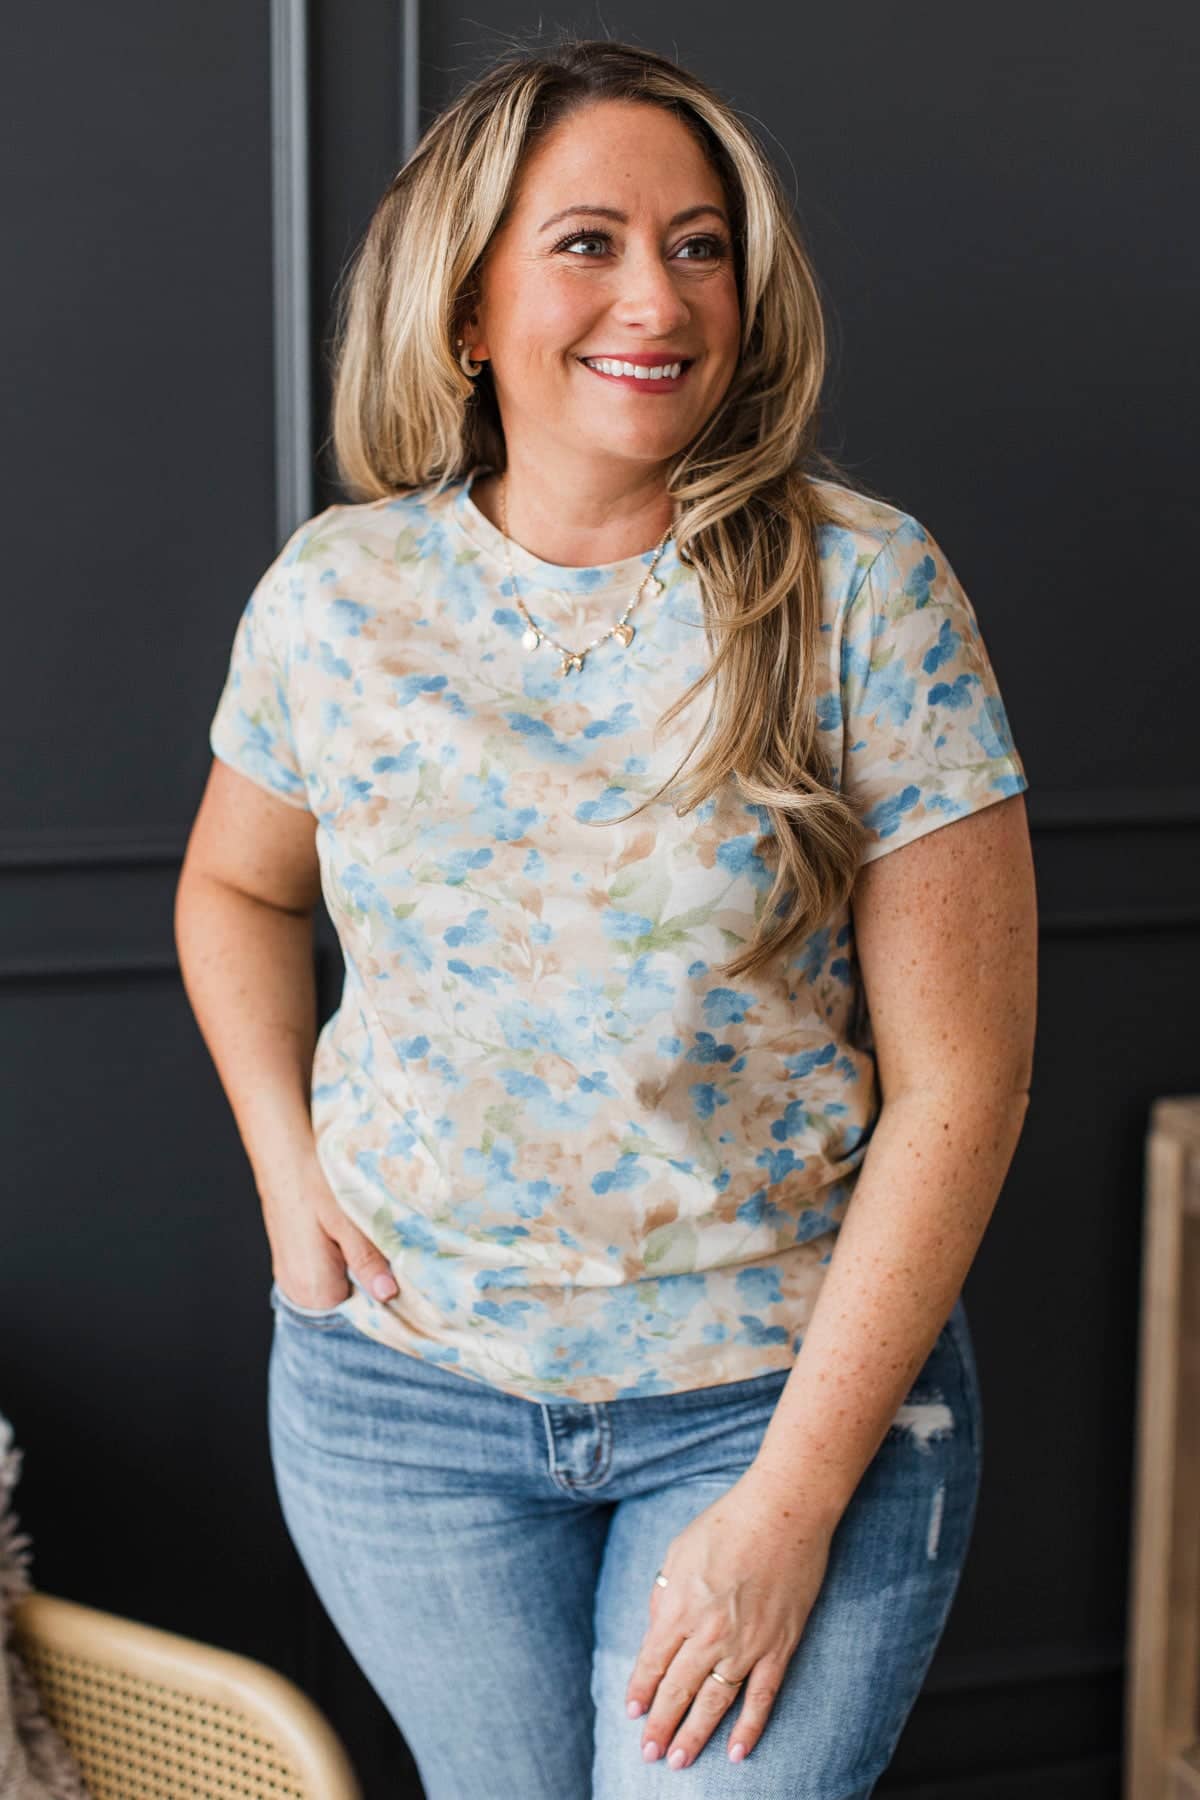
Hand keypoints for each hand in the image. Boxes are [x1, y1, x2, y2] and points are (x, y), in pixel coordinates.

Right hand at [262, 1155, 398, 1308]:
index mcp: (314, 1290)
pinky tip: (351, 1236)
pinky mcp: (293, 1267)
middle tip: (393, 1249)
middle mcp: (299, 1294)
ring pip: (341, 1286)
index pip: (363, 1311)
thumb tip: (388, 1294)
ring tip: (369, 1238)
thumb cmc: (312, 1182)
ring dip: (360, 1268)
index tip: (409, 1272)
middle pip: (351, 1300)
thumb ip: (366, 1259)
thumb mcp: (345, 1219)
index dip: (387, 1292)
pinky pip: (327, 1276)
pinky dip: (343, 1261)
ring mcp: (292, 1282)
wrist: (282, 1156)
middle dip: (374, 1278)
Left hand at [624, 1471, 837, 1769]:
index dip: (640, 1691)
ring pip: (715, 1702)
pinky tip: (738, 1752)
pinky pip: (762, 1697)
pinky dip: (749, 1727)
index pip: (652, 1662)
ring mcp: (747, 1644)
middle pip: (678, 1690)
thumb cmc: (727, 1523)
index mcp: (680, 1607)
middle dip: (660, 1725)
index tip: (632, 1713)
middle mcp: (709, 1633)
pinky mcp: (780, 1646)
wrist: (784, 1511)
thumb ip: (664, 1594)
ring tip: (679, 1761)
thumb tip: (658, 1629)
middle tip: (649, 1753)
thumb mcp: (678, 1551)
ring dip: (695, 1735)